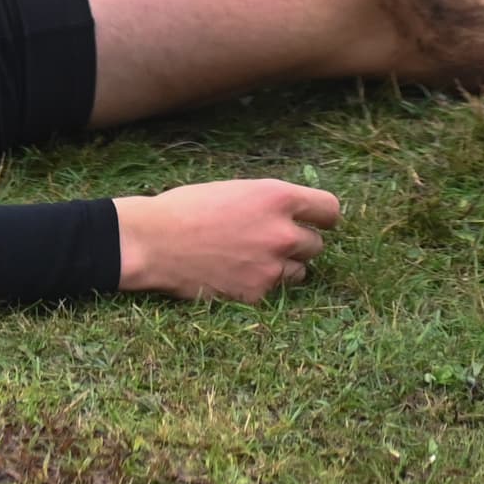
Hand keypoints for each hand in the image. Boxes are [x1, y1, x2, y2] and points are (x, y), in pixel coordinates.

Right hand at [118, 180, 340, 301]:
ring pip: (300, 271)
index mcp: (277, 198)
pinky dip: (260, 284)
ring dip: (285, 265)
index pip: (329, 210)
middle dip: (299, 242)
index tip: (318, 221)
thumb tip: (293, 212)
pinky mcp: (256, 294)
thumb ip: (269, 202)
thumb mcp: (235, 190)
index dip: (323, 216)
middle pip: (317, 244)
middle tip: (273, 240)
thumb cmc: (186, 208)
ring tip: (253, 258)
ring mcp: (271, 268)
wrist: (153, 242)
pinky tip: (235, 273)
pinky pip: (274, 290)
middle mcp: (282, 233)